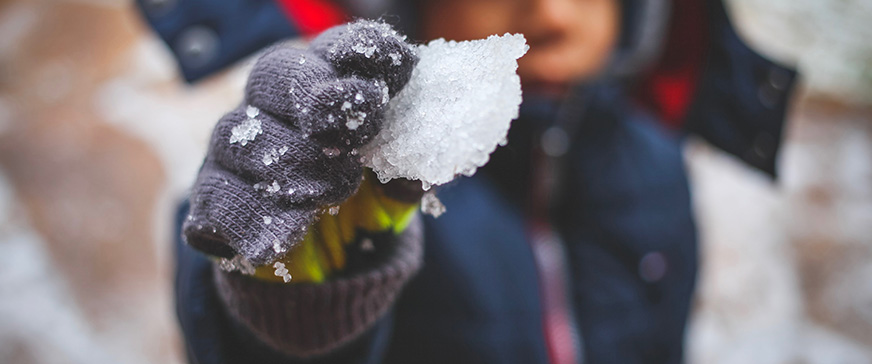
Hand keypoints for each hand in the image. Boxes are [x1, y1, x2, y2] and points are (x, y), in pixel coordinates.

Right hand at [183, 20, 418, 268]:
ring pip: (238, 134)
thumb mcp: (395, 188)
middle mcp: (273, 108)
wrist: (329, 270)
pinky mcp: (212, 199)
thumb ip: (407, 168)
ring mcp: (235, 152)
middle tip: (350, 140)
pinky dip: (251, 219)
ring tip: (328, 196)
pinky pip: (215, 196)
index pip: (337, 49)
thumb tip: (424, 154)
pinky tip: (285, 239)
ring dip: (288, 163)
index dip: (358, 54)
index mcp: (328, 87)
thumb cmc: (365, 206)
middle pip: (272, 74)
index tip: (386, 81)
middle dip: (315, 100)